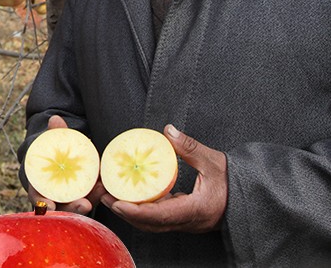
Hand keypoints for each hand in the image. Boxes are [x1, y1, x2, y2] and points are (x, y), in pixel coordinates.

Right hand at [26, 115, 101, 215]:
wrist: (62, 158)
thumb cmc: (53, 152)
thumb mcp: (52, 143)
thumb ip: (54, 134)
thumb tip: (55, 118)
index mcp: (40, 187)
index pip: (38, 199)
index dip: (43, 203)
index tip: (50, 205)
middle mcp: (54, 198)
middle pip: (62, 208)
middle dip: (73, 208)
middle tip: (84, 204)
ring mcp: (69, 200)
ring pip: (78, 205)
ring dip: (90, 199)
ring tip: (101, 189)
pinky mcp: (83, 198)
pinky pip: (90, 198)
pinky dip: (97, 193)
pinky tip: (105, 185)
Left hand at [100, 124, 227, 233]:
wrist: (252, 199)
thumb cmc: (236, 181)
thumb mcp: (214, 161)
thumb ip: (190, 147)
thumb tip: (169, 131)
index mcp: (197, 210)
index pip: (161, 216)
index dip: (136, 211)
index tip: (117, 202)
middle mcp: (189, 222)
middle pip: (151, 224)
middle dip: (125, 212)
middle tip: (105, 196)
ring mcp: (187, 223)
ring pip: (153, 224)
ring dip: (131, 213)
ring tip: (111, 196)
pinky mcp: (184, 220)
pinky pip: (158, 219)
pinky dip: (142, 211)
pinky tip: (130, 197)